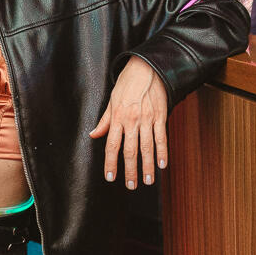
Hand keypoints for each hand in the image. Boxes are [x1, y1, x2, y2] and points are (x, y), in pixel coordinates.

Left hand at [89, 56, 167, 189]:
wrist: (146, 68)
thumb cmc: (126, 85)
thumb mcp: (111, 101)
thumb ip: (104, 121)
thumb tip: (93, 135)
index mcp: (117, 118)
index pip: (112, 145)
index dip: (111, 163)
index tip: (111, 177)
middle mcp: (132, 120)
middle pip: (130, 150)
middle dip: (130, 170)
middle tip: (131, 186)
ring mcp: (147, 119)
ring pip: (147, 147)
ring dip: (147, 166)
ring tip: (147, 181)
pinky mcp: (160, 116)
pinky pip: (161, 137)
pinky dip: (162, 152)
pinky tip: (162, 165)